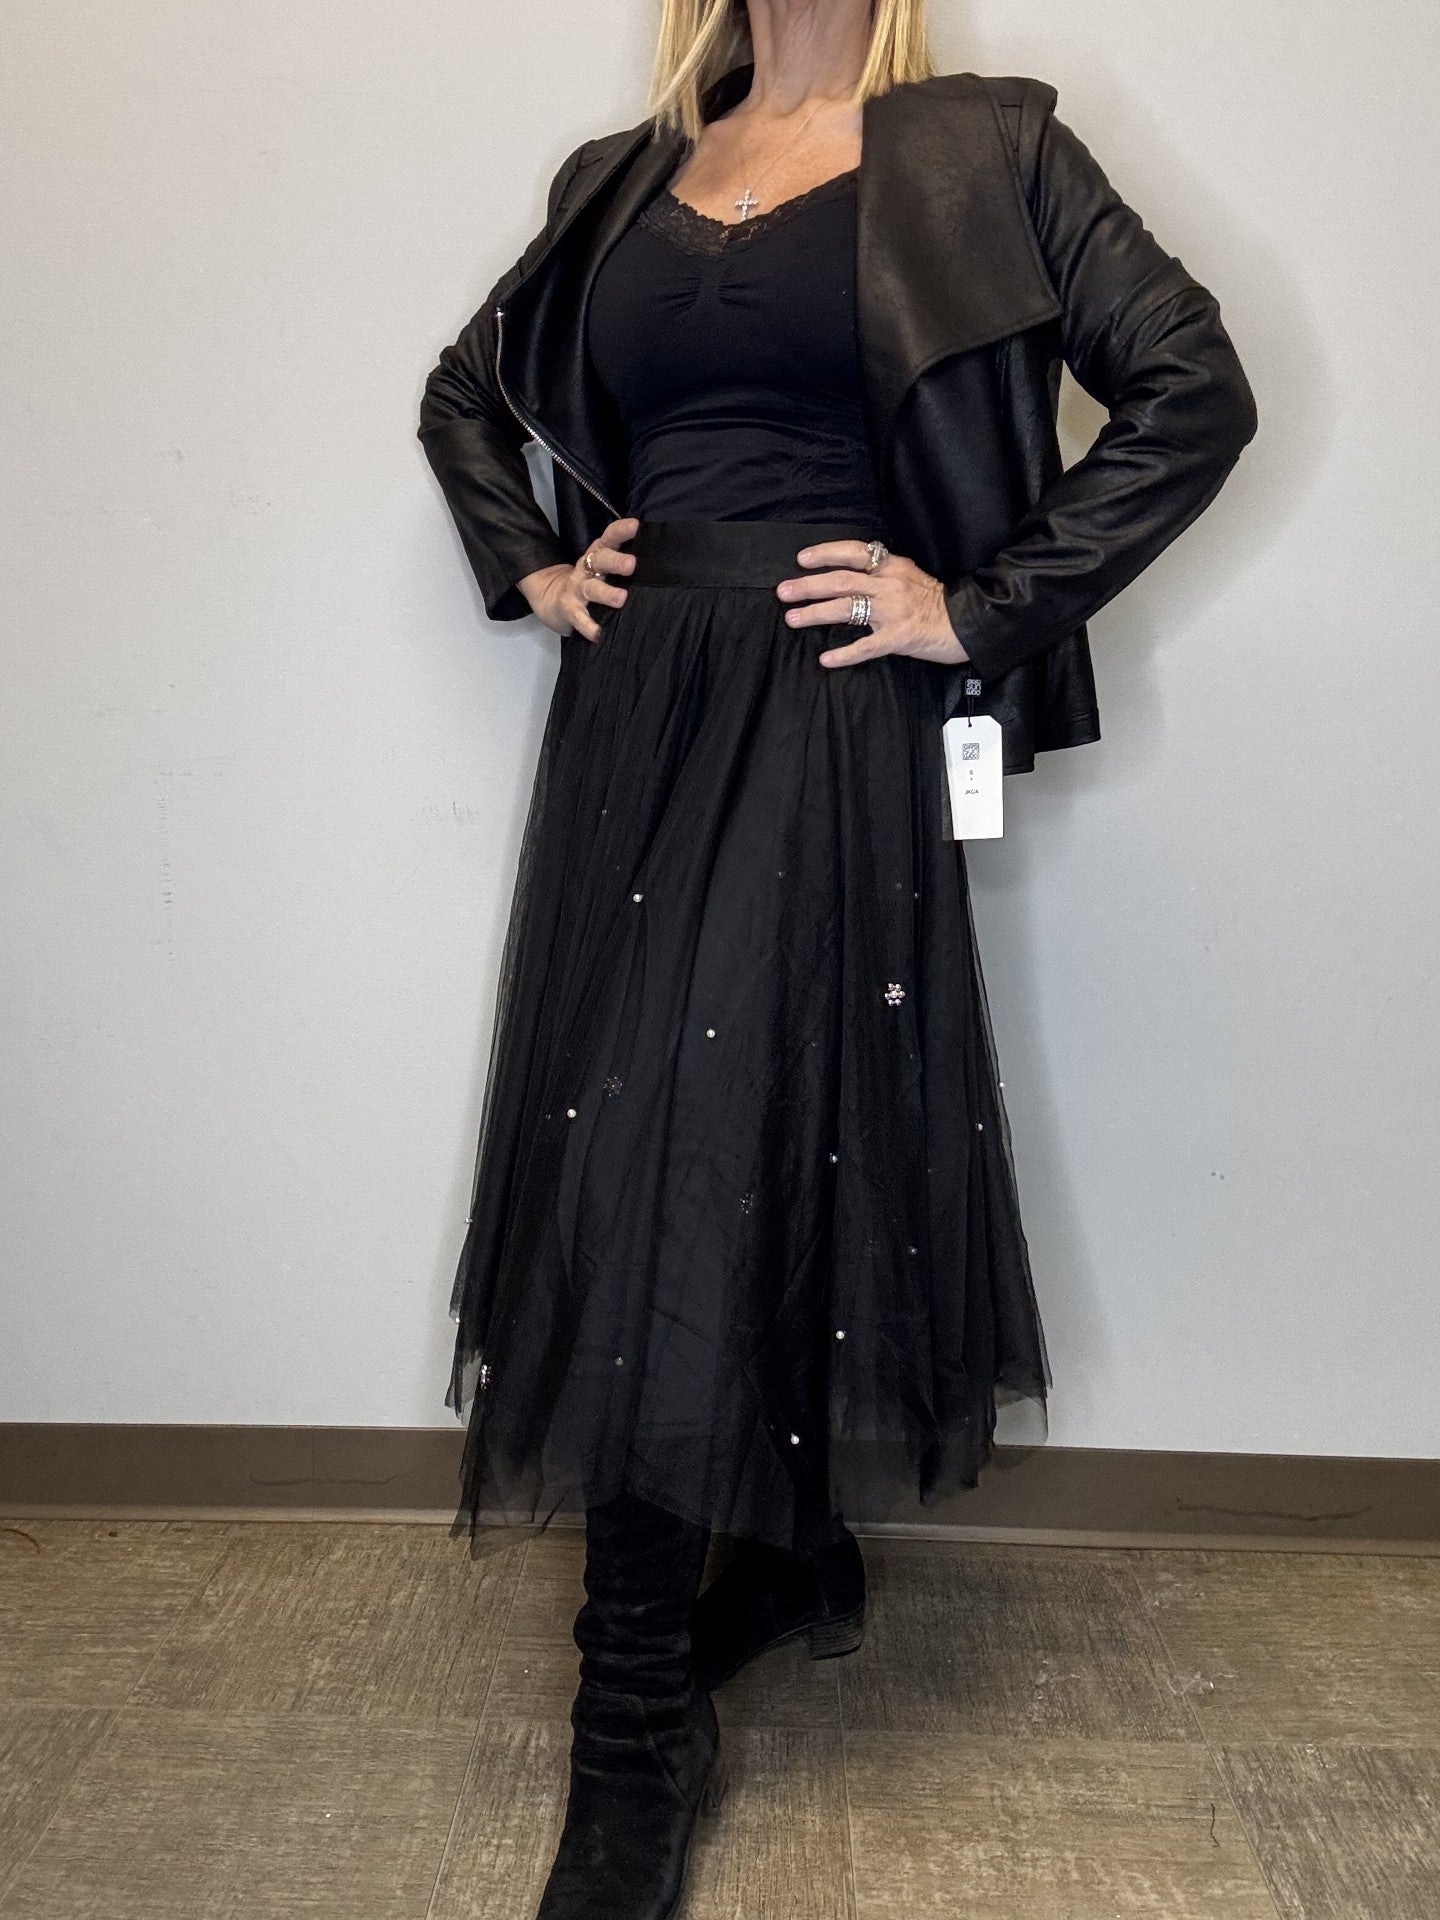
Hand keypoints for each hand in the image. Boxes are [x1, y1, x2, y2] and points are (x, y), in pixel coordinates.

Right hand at [519, 516, 639, 640]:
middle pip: (599, 560)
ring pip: (591, 589)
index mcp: (597, 555)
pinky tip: (599, 634)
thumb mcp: (602, 567)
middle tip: (632, 565)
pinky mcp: (569, 610)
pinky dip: (589, 627)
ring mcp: (576, 589)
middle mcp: (586, 569)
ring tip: (621, 599)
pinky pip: (579, 618)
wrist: (551, 599)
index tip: (636, 526)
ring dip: (606, 593)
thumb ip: (622, 563)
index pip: (609, 538)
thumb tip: (658, 561)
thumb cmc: (589, 582)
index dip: (620, 531)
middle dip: (615, 561)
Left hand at [775, 539, 968, 668]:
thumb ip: (882, 573)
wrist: (967, 623)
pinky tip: (826, 659)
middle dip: (809, 585)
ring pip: (847, 608)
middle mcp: (889, 585)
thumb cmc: (937, 602)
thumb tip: (849, 573)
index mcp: (892, 566)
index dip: (826, 553)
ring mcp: (893, 611)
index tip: (802, 559)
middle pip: (841, 580)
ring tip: (792, 618)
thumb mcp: (910, 576)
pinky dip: (845, 654)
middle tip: (783, 591)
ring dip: (816, 613)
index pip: (854, 552)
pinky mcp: (898, 638)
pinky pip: (866, 646)